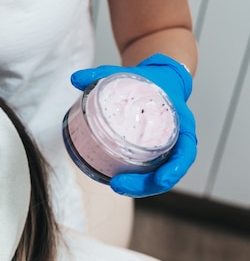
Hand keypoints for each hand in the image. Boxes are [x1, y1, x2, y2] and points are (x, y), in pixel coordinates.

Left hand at [70, 54, 196, 196]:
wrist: (161, 79)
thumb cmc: (149, 79)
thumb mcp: (129, 74)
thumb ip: (101, 75)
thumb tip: (75, 78)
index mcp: (181, 123)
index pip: (186, 151)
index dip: (175, 168)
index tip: (161, 179)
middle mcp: (177, 140)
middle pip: (169, 171)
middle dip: (146, 184)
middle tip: (118, 184)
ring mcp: (166, 150)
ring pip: (157, 176)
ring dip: (139, 187)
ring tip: (115, 185)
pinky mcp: (154, 154)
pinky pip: (149, 171)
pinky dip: (136, 180)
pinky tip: (116, 181)